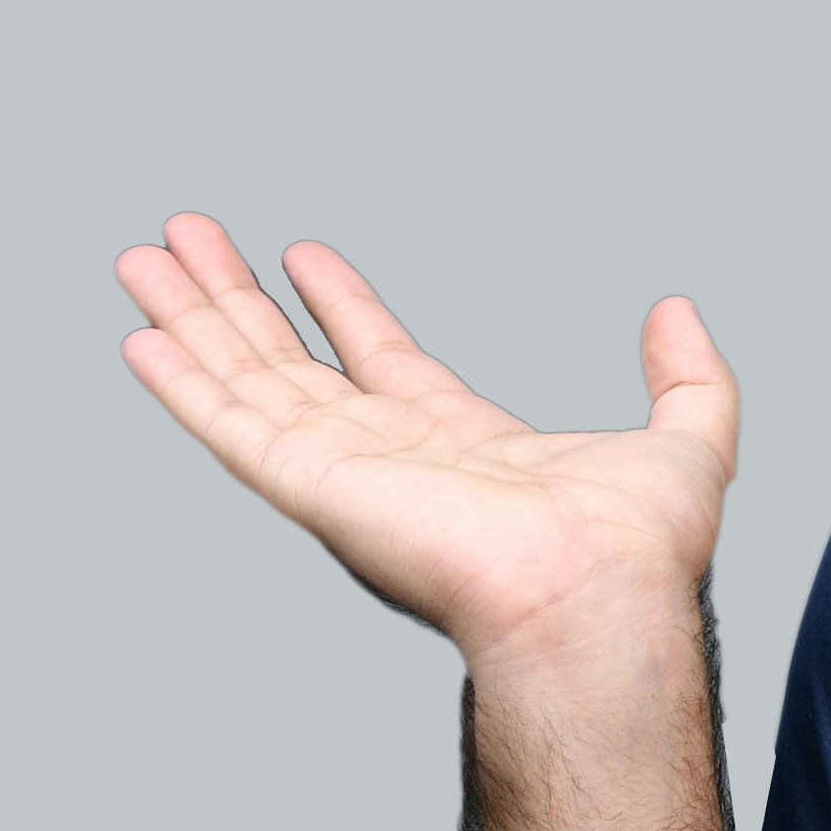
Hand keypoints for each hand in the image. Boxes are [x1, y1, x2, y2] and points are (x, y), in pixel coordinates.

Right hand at [114, 214, 732, 663]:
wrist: (596, 593)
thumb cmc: (641, 551)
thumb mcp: (688, 439)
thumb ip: (688, 375)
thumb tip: (678, 311)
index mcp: (466, 447)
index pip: (383, 361)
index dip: (342, 306)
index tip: (300, 255)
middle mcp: (392, 458)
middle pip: (294, 363)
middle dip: (238, 301)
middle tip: (187, 237)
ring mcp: (345, 470)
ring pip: (247, 378)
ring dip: (192, 318)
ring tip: (142, 255)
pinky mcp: (311, 484)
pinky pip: (231, 424)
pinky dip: (184, 382)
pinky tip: (141, 338)